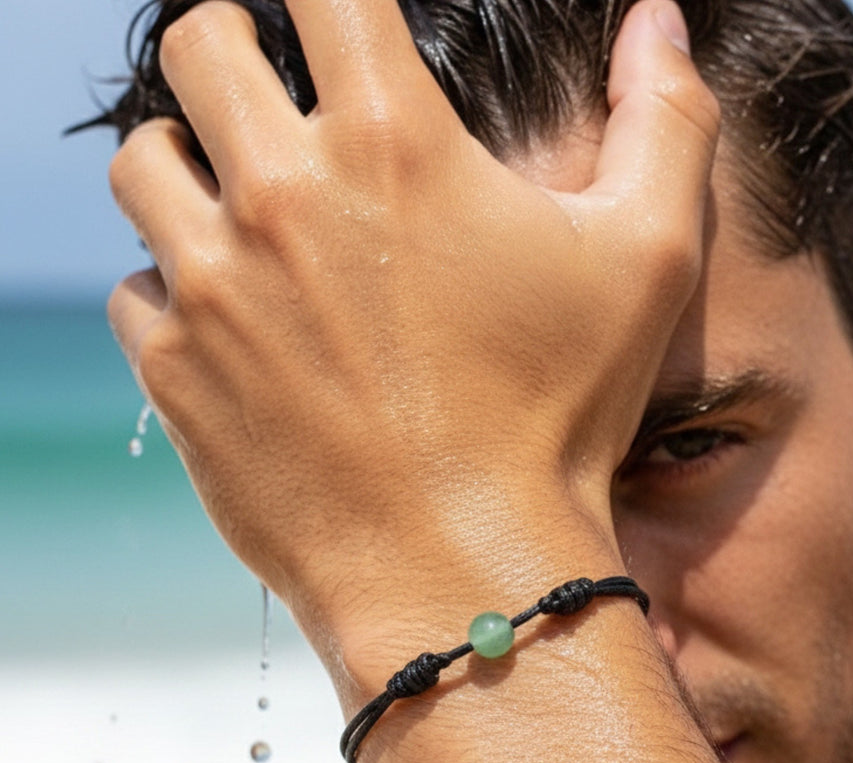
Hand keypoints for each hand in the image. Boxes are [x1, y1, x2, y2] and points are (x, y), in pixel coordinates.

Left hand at [106, 0, 719, 683]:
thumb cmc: (560, 418)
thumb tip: (659, 23)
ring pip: (144, 164)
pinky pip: (138, 290)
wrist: (465, 569)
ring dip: (193, 170)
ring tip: (252, 219)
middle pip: (200, 48)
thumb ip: (666, 122)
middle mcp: (281, 195)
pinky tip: (242, 329)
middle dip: (237, 55)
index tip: (343, 33)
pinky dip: (178, 291)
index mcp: (392, 143)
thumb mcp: (648, 263)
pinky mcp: (175, 372)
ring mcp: (212, 286)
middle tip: (281, 109)